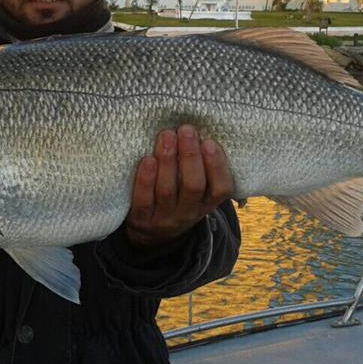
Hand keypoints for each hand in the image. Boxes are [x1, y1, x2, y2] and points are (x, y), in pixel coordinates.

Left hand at [124, 125, 233, 258]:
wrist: (152, 234)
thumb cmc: (177, 197)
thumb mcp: (196, 191)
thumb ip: (201, 167)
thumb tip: (198, 130)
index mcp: (207, 203)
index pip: (220, 188)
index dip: (217, 166)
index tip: (209, 142)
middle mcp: (188, 213)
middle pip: (193, 186)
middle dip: (190, 156)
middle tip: (186, 130)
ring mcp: (164, 218)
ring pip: (168, 190)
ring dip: (168, 160)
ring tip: (167, 136)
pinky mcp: (142, 218)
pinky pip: (144, 200)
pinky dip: (146, 179)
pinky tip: (148, 159)